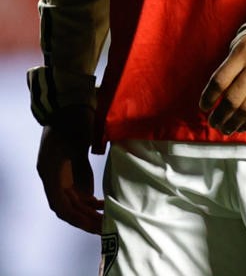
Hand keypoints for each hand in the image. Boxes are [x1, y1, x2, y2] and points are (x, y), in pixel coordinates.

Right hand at [37, 110, 101, 233]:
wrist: (70, 104)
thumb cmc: (75, 119)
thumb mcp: (79, 139)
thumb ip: (82, 164)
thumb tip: (89, 190)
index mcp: (51, 172)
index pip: (60, 205)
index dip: (76, 217)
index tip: (92, 226)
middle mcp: (53, 177)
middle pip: (68, 206)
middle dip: (85, 219)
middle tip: (106, 228)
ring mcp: (62, 174)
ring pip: (74, 202)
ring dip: (89, 212)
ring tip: (107, 220)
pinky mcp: (72, 170)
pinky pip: (79, 192)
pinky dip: (90, 201)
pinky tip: (104, 205)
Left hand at [200, 33, 245, 134]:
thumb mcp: (241, 46)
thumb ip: (229, 67)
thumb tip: (214, 96)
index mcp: (244, 52)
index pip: (220, 81)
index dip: (208, 97)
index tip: (204, 107)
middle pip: (233, 98)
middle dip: (219, 115)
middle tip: (213, 122)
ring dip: (233, 123)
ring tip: (225, 129)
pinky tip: (241, 127)